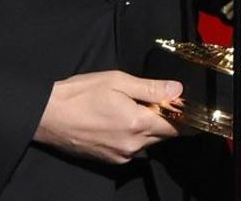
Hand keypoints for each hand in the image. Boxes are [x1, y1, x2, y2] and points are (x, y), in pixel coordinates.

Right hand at [33, 70, 182, 163]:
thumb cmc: (80, 94)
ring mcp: (120, 156)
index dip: (187, 117)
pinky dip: (134, 135)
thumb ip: (150, 88)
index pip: (176, 127)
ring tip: (133, 106)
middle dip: (166, 118)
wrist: (47, 115)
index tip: (194, 108)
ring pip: (148, 141)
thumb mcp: (117, 81)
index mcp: (137, 124)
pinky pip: (133, 148)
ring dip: (149, 126)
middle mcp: (132, 146)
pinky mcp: (110, 159)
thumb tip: (178, 89)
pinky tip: (119, 119)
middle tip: (157, 99)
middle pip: (163, 135)